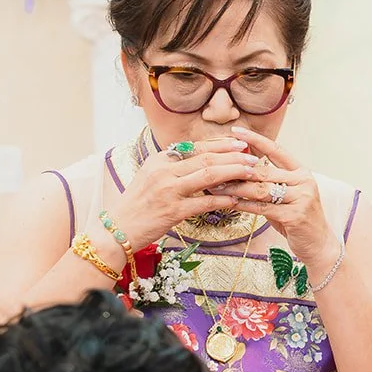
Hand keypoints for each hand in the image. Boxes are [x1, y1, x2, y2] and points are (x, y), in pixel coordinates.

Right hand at [107, 137, 261, 249]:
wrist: (117, 229)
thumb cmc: (138, 204)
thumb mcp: (151, 176)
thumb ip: (173, 166)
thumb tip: (200, 157)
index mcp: (160, 159)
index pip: (196, 147)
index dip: (221, 144)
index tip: (241, 143)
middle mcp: (164, 171)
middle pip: (206, 158)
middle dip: (234, 155)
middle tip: (254, 156)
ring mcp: (168, 191)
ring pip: (209, 176)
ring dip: (234, 172)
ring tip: (252, 172)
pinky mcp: (173, 211)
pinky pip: (205, 203)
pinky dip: (224, 200)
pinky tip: (237, 199)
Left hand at [224, 125, 340, 267]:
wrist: (319, 244)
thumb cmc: (298, 218)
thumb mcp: (287, 195)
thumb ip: (270, 181)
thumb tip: (241, 165)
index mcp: (301, 172)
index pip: (276, 150)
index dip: (255, 139)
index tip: (235, 131)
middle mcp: (303, 182)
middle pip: (264, 171)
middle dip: (237, 170)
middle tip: (214, 167)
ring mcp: (301, 198)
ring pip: (261, 189)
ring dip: (236, 188)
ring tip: (216, 187)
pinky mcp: (294, 216)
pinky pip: (262, 208)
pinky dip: (244, 205)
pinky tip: (230, 203)